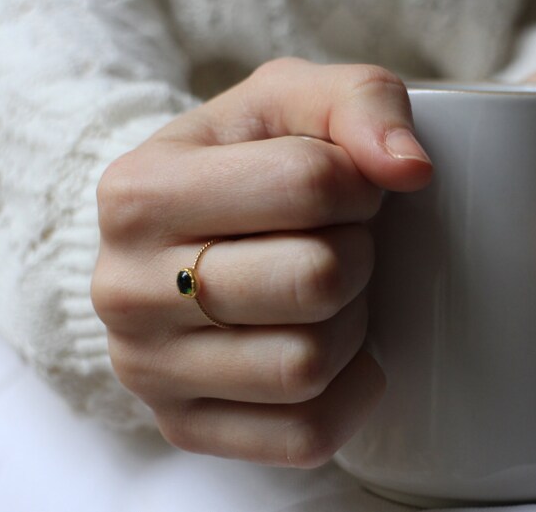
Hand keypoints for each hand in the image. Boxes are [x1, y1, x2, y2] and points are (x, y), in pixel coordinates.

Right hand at [92, 59, 431, 465]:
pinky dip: (346, 392)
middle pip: (314, 280)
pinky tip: (333, 348)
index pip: (308, 184)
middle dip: (356, 255)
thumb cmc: (241, 167)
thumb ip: (359, 102)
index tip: (345, 189)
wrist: (177, 239)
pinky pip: (304, 434)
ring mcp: (148, 370)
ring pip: (308, 365)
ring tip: (324, 294)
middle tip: (336, 243)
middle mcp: (125, 289)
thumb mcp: (289, 101)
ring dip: (349, 324)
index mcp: (139, 192)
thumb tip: (410, 168)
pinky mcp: (184, 427)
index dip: (358, 184)